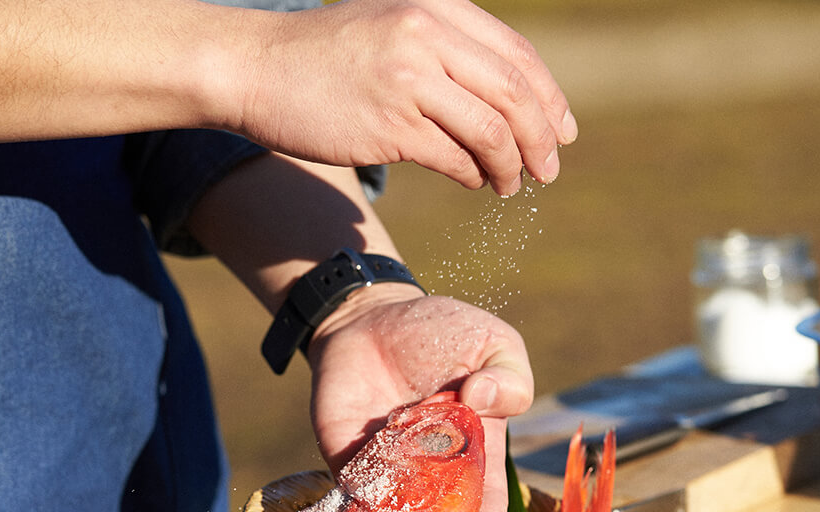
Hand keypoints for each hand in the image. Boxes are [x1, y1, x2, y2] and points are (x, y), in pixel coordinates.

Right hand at [225, 0, 576, 195]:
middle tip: (550, 170)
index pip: (518, 57)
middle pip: (515, 94)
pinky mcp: (389, 126)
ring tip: (512, 185)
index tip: (562, 132)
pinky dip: (475, 175)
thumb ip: (447, 47)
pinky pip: (454, 158)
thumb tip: (506, 98)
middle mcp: (428, 37)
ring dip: (512, 166)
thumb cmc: (327, 54)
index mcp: (437, 8)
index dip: (551, 100)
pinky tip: (476, 183)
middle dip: (542, 139)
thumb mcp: (393, 23)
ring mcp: (408, 81)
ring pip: (492, 131)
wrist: (257, 67)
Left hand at [307, 285, 533, 511]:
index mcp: (477, 455)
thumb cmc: (439, 332)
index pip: (483, 506)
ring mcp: (389, 477)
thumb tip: (484, 399)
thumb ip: (509, 376)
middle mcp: (434, 477)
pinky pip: (352, 510)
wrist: (369, 319)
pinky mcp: (348, 470)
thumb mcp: (493, 344)